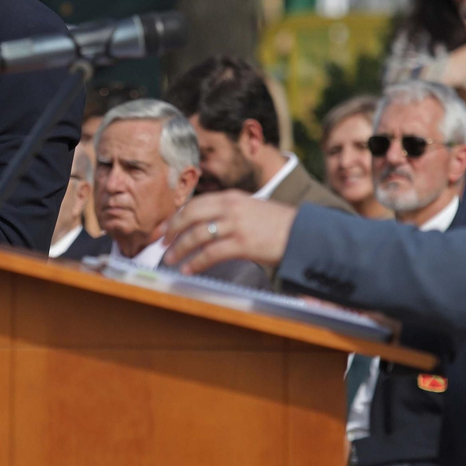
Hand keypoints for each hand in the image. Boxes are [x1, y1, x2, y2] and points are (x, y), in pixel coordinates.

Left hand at [162, 191, 298, 274]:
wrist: (303, 233)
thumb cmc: (277, 224)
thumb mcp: (250, 208)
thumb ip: (228, 213)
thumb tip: (202, 226)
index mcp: (231, 197)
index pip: (194, 204)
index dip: (174, 217)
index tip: (162, 229)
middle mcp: (230, 207)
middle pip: (189, 215)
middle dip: (171, 230)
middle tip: (161, 244)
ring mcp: (236, 224)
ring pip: (196, 235)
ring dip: (179, 249)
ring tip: (170, 260)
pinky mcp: (242, 243)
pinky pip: (211, 253)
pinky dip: (196, 262)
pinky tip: (189, 269)